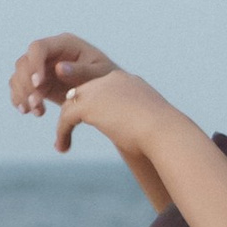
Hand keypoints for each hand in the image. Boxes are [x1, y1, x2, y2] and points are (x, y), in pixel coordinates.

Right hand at [9, 33, 119, 119]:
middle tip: (37, 103)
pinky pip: (20, 88)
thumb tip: (59, 68)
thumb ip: (81, 71)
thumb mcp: (100, 74)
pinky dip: (20, 100)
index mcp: (64, 44)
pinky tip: (30, 111)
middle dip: (26, 84)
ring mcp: (41, 67)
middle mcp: (49, 53)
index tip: (39, 84)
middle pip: (24, 62)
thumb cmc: (106, 77)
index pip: (39, 48)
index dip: (34, 64)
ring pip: (18, 76)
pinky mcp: (38, 82)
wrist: (106, 91)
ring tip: (37, 111)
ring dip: (23, 94)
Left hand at [52, 67, 172, 162]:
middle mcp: (112, 80)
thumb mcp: (150, 123)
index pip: (101, 87)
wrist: (163, 131)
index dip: (92, 104)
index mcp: (127, 81)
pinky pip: (66, 118)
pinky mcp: (88, 105)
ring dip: (64, 125)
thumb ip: (139, 122)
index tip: (89, 120)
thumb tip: (138, 137)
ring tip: (62, 145)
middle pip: (82, 92)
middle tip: (66, 130)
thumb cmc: (163, 134)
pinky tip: (63, 147)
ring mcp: (98, 90)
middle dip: (74, 111)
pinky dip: (62, 132)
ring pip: (71, 105)